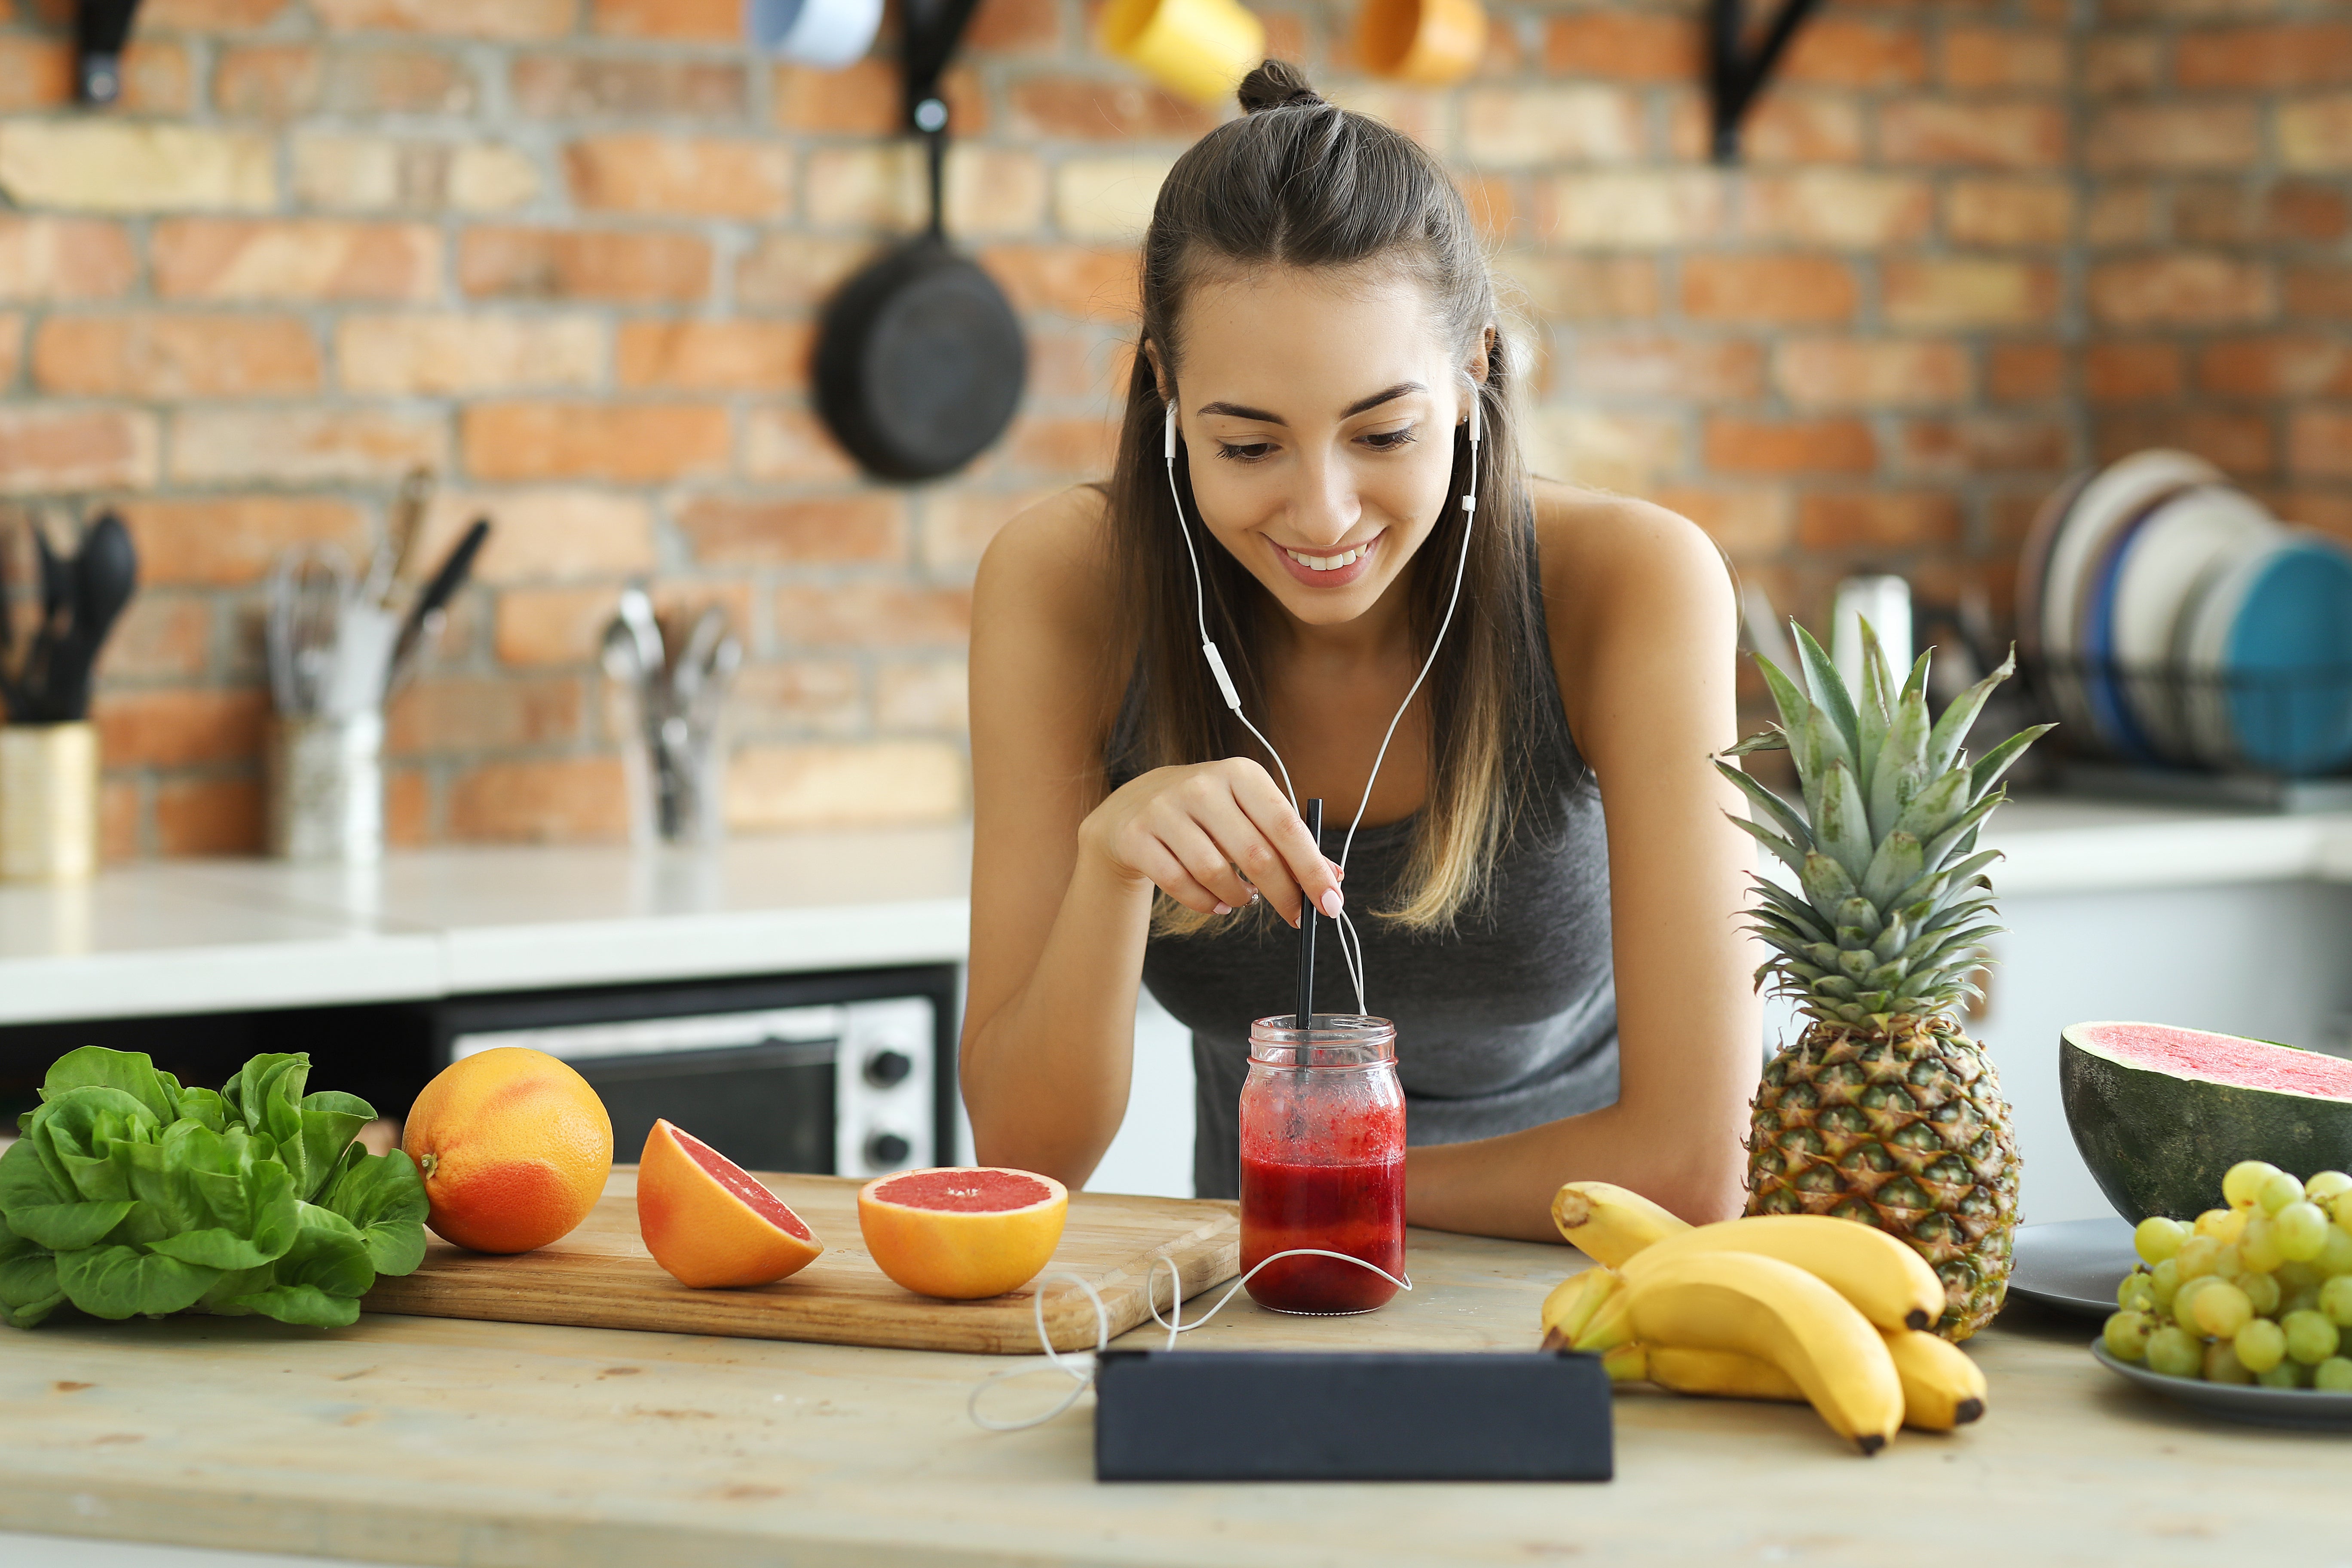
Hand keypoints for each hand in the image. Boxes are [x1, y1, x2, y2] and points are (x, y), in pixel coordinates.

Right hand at [1080, 758, 1342, 927]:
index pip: (1286, 825)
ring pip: (1216, 874)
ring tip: (1245, 898)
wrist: (1132, 807)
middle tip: (1297, 917)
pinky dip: (1207, 903)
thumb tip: (1334, 880)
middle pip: (1256, 854)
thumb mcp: (1249, 814)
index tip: (1332, 903)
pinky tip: (1218, 902)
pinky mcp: (1137, 836)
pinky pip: (1180, 885)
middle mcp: (1203, 785)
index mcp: (1241, 773)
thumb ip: (1290, 844)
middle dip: (1284, 894)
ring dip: (1240, 898)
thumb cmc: (1208, 814)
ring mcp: (1165, 809)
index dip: (1312, 869)